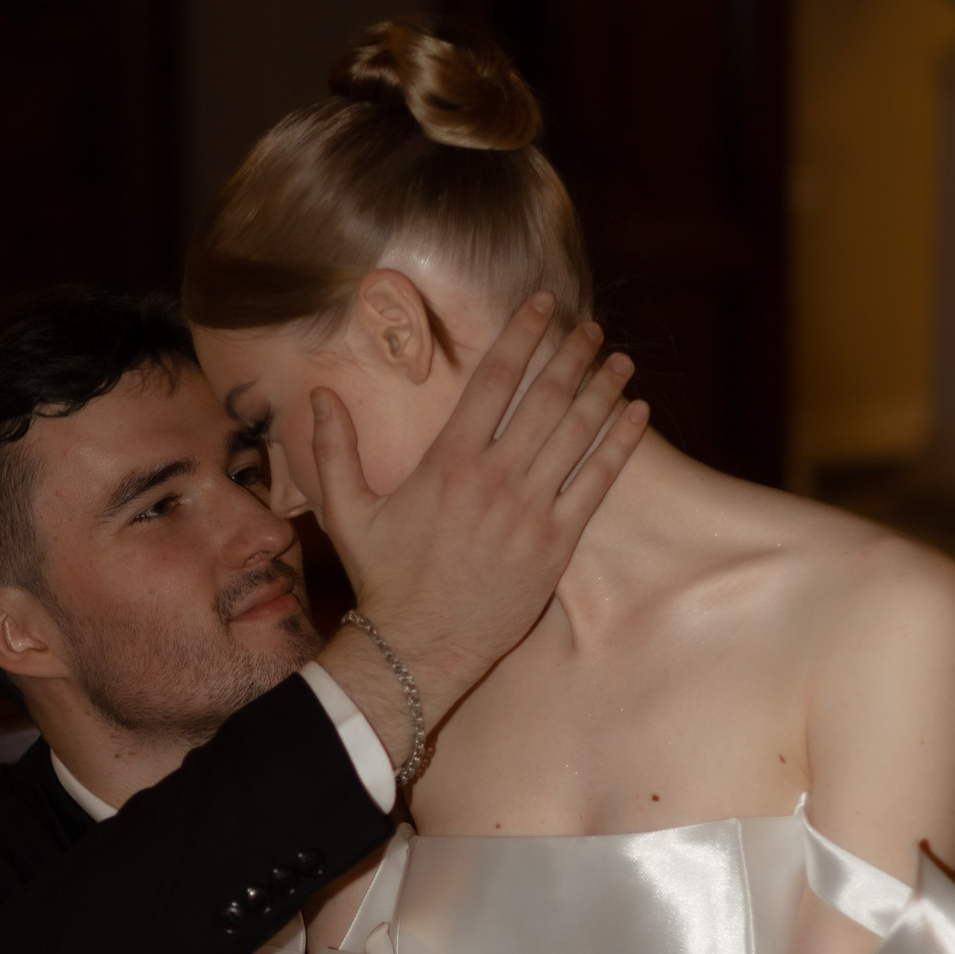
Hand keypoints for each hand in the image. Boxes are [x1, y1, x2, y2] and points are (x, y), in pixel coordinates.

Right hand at [311, 295, 644, 737]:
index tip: (543, 306)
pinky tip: (636, 415)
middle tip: (591, 329)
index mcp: (448, 461)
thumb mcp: (346, 513)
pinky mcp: (555, 544)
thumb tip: (318, 396)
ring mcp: (529, 511)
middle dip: (572, 355)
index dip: (522, 335)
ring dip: (602, 390)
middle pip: (545, 398)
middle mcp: (494, 477)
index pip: (494, 380)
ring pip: (576, 434)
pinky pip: (596, 484)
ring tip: (620, 361)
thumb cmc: (382, 580)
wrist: (417, 647)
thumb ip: (334, 450)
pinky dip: (619, 445)